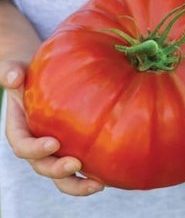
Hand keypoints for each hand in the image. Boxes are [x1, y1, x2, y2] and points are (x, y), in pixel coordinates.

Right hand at [1, 60, 104, 195]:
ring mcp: (54, 148)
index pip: (21, 145)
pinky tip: (106, 174)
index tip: (53, 143)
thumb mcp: (17, 68)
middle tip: (75, 164)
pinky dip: (90, 173)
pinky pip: (79, 164)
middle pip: (42, 166)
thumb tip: (13, 77)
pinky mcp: (71, 146)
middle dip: (57, 170)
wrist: (44, 76)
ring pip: (61, 175)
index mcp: (21, 128)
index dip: (34, 148)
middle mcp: (36, 142)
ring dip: (77, 183)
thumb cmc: (30, 73)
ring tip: (98, 184)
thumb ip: (11, 72)